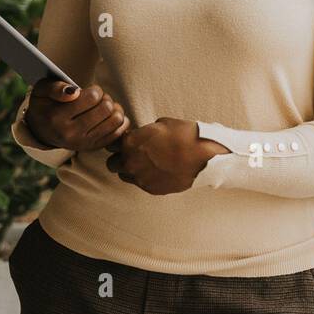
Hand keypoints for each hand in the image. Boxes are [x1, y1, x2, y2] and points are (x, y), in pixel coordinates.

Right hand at [23, 78, 128, 152]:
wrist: (41, 130)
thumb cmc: (44, 105)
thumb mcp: (42, 90)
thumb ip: (56, 87)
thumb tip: (74, 92)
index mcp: (56, 117)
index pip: (92, 98)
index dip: (95, 90)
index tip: (90, 90)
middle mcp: (70, 134)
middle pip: (106, 109)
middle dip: (105, 98)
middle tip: (98, 98)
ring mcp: (82, 143)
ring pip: (115, 121)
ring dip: (114, 109)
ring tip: (104, 106)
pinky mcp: (92, 148)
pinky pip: (118, 133)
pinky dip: (119, 121)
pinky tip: (110, 115)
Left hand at [105, 118, 229, 194]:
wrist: (203, 156)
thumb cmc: (184, 135)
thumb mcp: (161, 124)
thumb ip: (144, 132)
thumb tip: (141, 135)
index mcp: (130, 142)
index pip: (110, 144)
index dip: (118, 142)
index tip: (125, 141)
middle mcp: (130, 162)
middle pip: (112, 164)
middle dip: (119, 158)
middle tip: (132, 153)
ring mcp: (140, 178)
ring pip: (124, 175)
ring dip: (130, 169)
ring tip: (146, 162)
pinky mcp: (151, 189)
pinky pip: (140, 183)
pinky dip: (145, 177)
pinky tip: (158, 169)